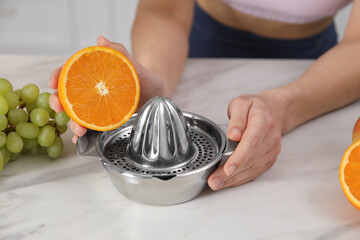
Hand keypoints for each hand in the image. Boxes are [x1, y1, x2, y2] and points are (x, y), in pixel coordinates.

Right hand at [49, 36, 165, 142]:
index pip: (70, 72)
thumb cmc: (147, 80)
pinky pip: (90, 130)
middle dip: (58, 101)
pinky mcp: (105, 124)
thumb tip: (101, 39)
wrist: (159, 99)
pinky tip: (80, 141)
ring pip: (77, 115)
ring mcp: (97, 109)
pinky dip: (82, 137)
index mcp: (95, 76)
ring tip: (79, 129)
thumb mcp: (137, 67)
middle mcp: (92, 93)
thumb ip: (121, 53)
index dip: (58, 75)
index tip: (53, 82)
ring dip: (72, 123)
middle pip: (67, 96)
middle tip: (60, 107)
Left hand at [207, 91, 284, 189]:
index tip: (228, 168)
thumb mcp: (242, 103)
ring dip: (234, 179)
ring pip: (252, 169)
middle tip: (214, 181)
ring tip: (216, 184)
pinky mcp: (270, 159)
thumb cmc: (256, 107)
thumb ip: (237, 118)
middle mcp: (270, 138)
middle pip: (250, 159)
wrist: (275, 110)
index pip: (251, 142)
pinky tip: (228, 182)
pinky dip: (241, 179)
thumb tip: (234, 134)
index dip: (239, 157)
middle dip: (231, 174)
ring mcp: (272, 150)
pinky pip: (255, 172)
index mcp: (263, 122)